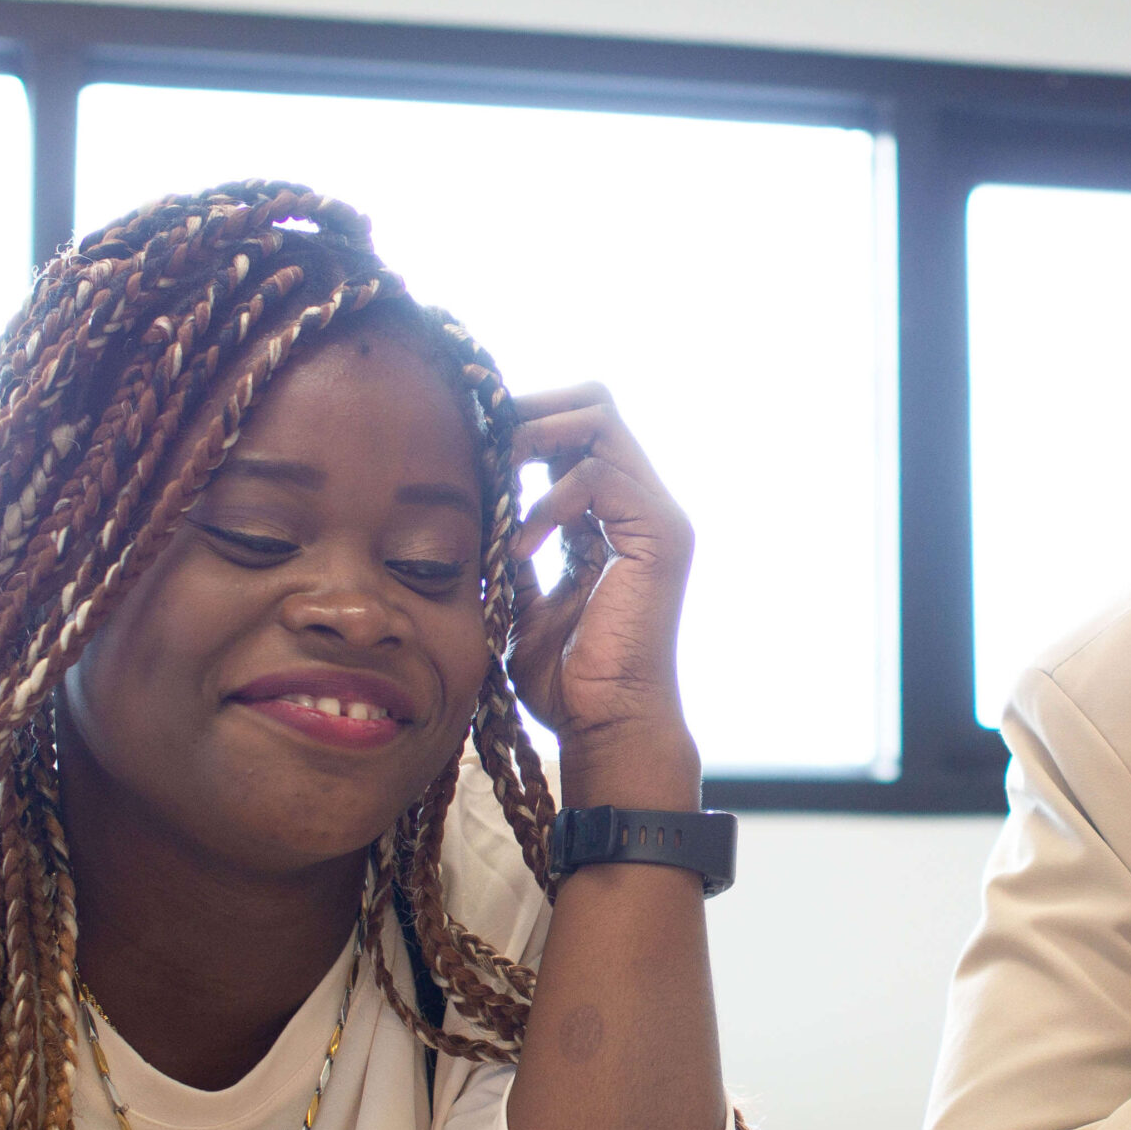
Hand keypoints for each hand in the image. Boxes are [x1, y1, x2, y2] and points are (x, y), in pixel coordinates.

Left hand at [503, 386, 700, 806]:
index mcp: (614, 518)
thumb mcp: (523, 598)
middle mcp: (642, 507)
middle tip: (482, 440)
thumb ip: (513, 547)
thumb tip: (475, 506)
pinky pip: (598, 476)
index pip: (574, 432)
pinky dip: (549, 499)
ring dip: (535, 437)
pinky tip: (521, 542)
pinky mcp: (660, 535)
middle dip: (530, 410)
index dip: (522, 424)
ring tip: (496, 475)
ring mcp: (656, 517)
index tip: (471, 439)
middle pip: (594, 404)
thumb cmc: (566, 678)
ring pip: (599, 420)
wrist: (605, 725)